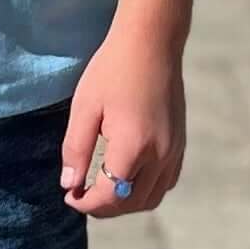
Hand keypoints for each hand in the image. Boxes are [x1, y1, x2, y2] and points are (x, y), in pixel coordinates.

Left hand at [59, 23, 185, 217]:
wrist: (152, 42)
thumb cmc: (113, 69)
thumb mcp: (85, 106)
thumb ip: (76, 149)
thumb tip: (70, 184)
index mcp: (133, 146)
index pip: (110, 197)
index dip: (86, 204)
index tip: (69, 195)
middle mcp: (159, 154)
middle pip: (131, 203)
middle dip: (104, 207)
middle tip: (81, 193)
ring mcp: (174, 150)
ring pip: (152, 197)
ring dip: (126, 202)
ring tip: (102, 188)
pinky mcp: (180, 142)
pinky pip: (166, 181)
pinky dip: (146, 189)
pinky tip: (128, 176)